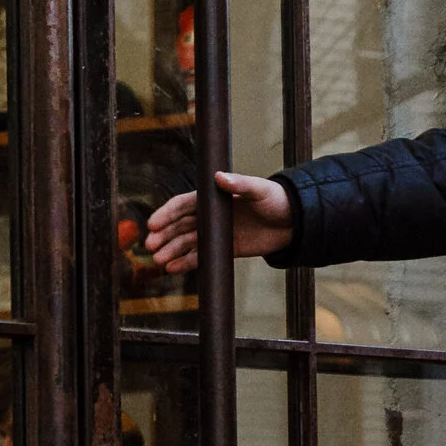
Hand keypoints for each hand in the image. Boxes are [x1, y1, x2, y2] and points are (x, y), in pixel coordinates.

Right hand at [143, 172, 293, 272]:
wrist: (294, 223)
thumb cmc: (277, 200)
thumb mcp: (260, 190)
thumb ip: (240, 184)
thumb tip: (219, 177)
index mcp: (214, 198)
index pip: (183, 205)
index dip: (167, 214)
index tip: (154, 224)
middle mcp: (211, 216)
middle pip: (180, 225)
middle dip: (164, 235)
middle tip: (151, 246)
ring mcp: (216, 234)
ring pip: (186, 242)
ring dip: (170, 250)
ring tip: (158, 260)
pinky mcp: (224, 249)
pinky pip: (200, 257)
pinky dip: (185, 262)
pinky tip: (172, 268)